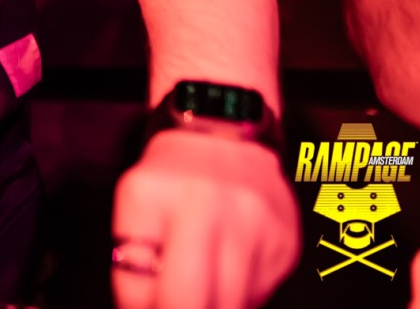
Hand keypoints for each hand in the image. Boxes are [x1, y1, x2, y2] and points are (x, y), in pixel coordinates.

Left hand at [111, 131, 298, 308]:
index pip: (136, 287)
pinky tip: (229, 270)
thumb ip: (139, 258)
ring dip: (211, 304)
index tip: (144, 306)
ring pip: (227, 305)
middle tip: (175, 302)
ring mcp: (248, 224)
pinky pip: (258, 293)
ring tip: (201, 287)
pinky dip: (240, 294)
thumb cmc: (173, 173)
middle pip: (185, 302)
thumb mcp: (137, 201)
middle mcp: (201, 207)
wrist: (227, 128)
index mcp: (149, 196)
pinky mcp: (283, 239)